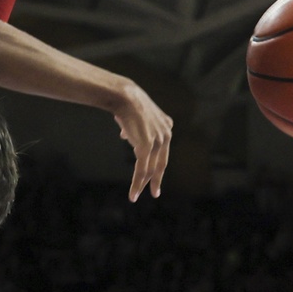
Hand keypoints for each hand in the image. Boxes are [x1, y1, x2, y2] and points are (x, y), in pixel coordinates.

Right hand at [113, 82, 172, 201]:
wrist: (125, 96)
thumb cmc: (126, 103)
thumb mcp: (136, 116)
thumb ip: (135, 128)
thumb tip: (125, 136)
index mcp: (167, 126)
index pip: (163, 151)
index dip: (159, 165)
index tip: (156, 176)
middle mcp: (166, 135)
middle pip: (160, 163)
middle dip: (156, 180)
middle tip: (155, 193)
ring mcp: (158, 142)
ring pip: (150, 169)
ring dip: (142, 184)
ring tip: (136, 195)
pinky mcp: (147, 147)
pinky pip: (142, 169)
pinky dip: (137, 183)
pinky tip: (134, 192)